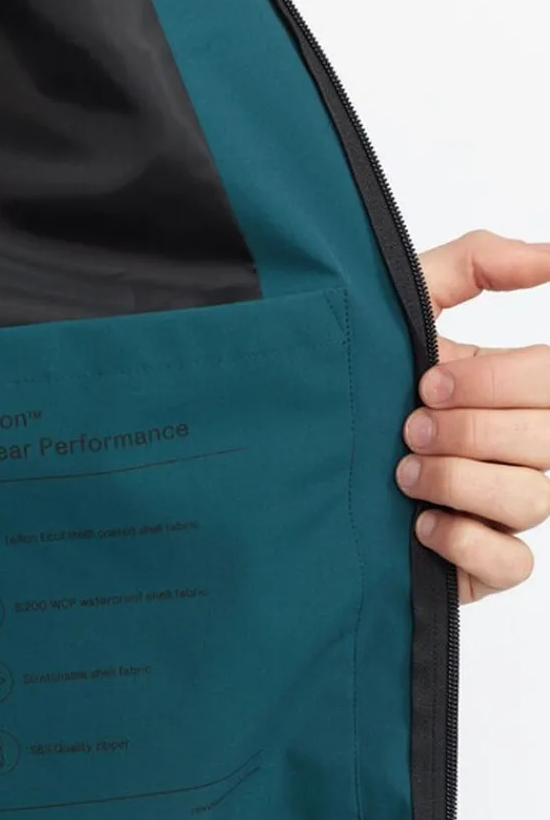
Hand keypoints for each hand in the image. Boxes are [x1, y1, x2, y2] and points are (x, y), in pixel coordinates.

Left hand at [395, 230, 549, 602]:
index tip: (426, 380)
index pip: (548, 380)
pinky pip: (513, 564)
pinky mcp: (480, 565)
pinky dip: (469, 544)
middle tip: (409, 426)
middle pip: (548, 441)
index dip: (495, 383)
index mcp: (511, 391)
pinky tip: (422, 526)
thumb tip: (548, 254)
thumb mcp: (405, 310)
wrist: (295, 465)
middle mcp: (518, 451)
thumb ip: (472, 266)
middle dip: (471, 431)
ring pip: (532, 500)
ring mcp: (501, 511)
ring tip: (403, 474)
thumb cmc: (359, 385)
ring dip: (461, 482)